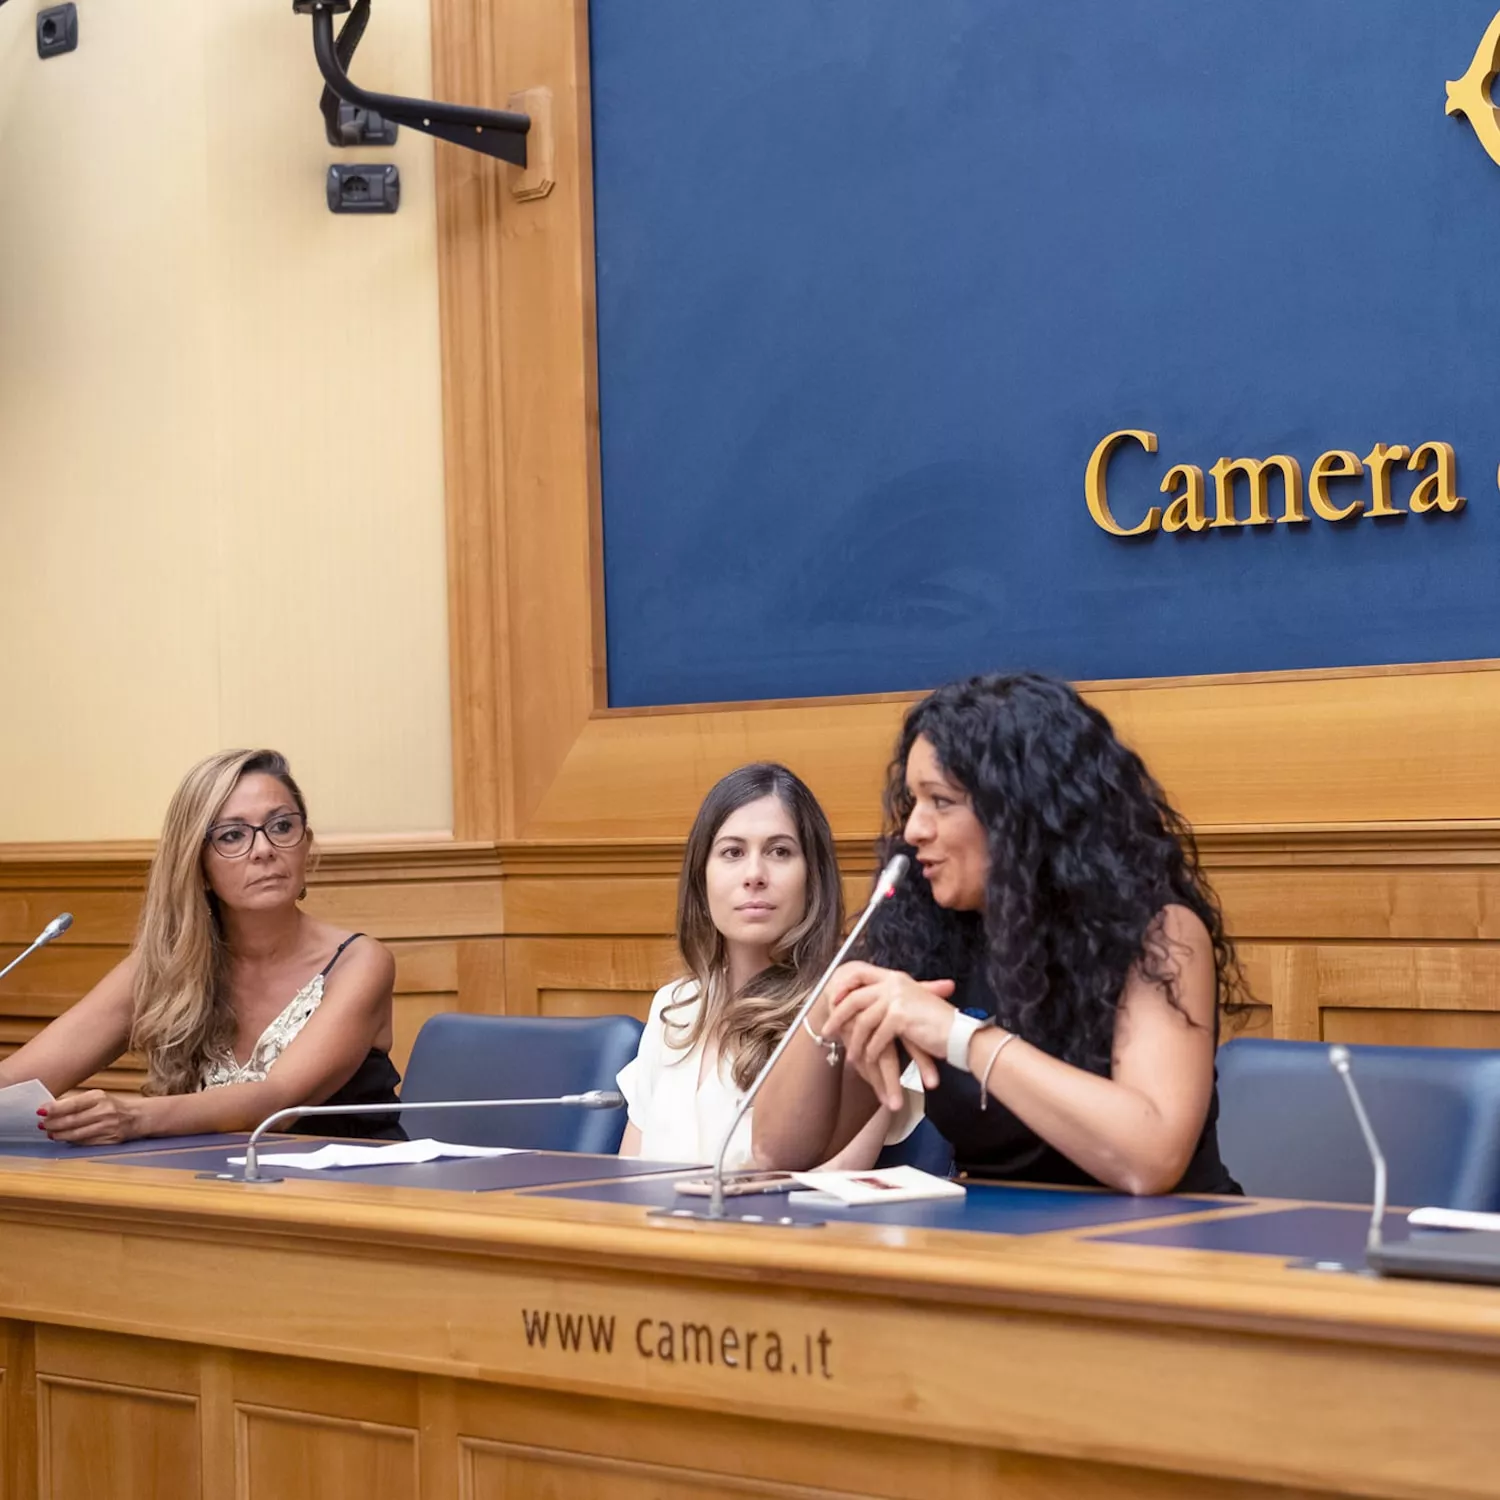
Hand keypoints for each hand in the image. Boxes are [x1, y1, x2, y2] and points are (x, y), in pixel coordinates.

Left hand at [41, 1089, 140, 1145]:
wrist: (137, 1117)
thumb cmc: (112, 1106)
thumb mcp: (97, 1098)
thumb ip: (76, 1103)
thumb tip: (50, 1109)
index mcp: (99, 1097)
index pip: (73, 1104)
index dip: (54, 1109)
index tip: (40, 1111)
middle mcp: (104, 1112)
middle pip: (71, 1121)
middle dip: (53, 1124)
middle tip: (41, 1125)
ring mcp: (107, 1127)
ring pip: (76, 1134)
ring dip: (59, 1135)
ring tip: (50, 1133)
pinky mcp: (109, 1140)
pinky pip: (84, 1142)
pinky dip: (71, 1141)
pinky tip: (64, 1138)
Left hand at [822, 962, 955, 1108]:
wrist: (959, 1033)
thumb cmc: (938, 1023)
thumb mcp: (913, 1003)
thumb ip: (891, 1000)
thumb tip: (867, 1009)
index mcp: (895, 978)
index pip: (860, 975)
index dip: (843, 988)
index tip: (831, 1002)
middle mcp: (894, 984)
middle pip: (854, 998)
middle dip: (838, 1017)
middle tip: (827, 1032)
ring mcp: (896, 999)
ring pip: (863, 1022)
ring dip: (855, 1042)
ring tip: (851, 1057)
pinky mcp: (899, 1017)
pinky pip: (876, 1037)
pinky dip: (871, 1052)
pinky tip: (869, 1061)